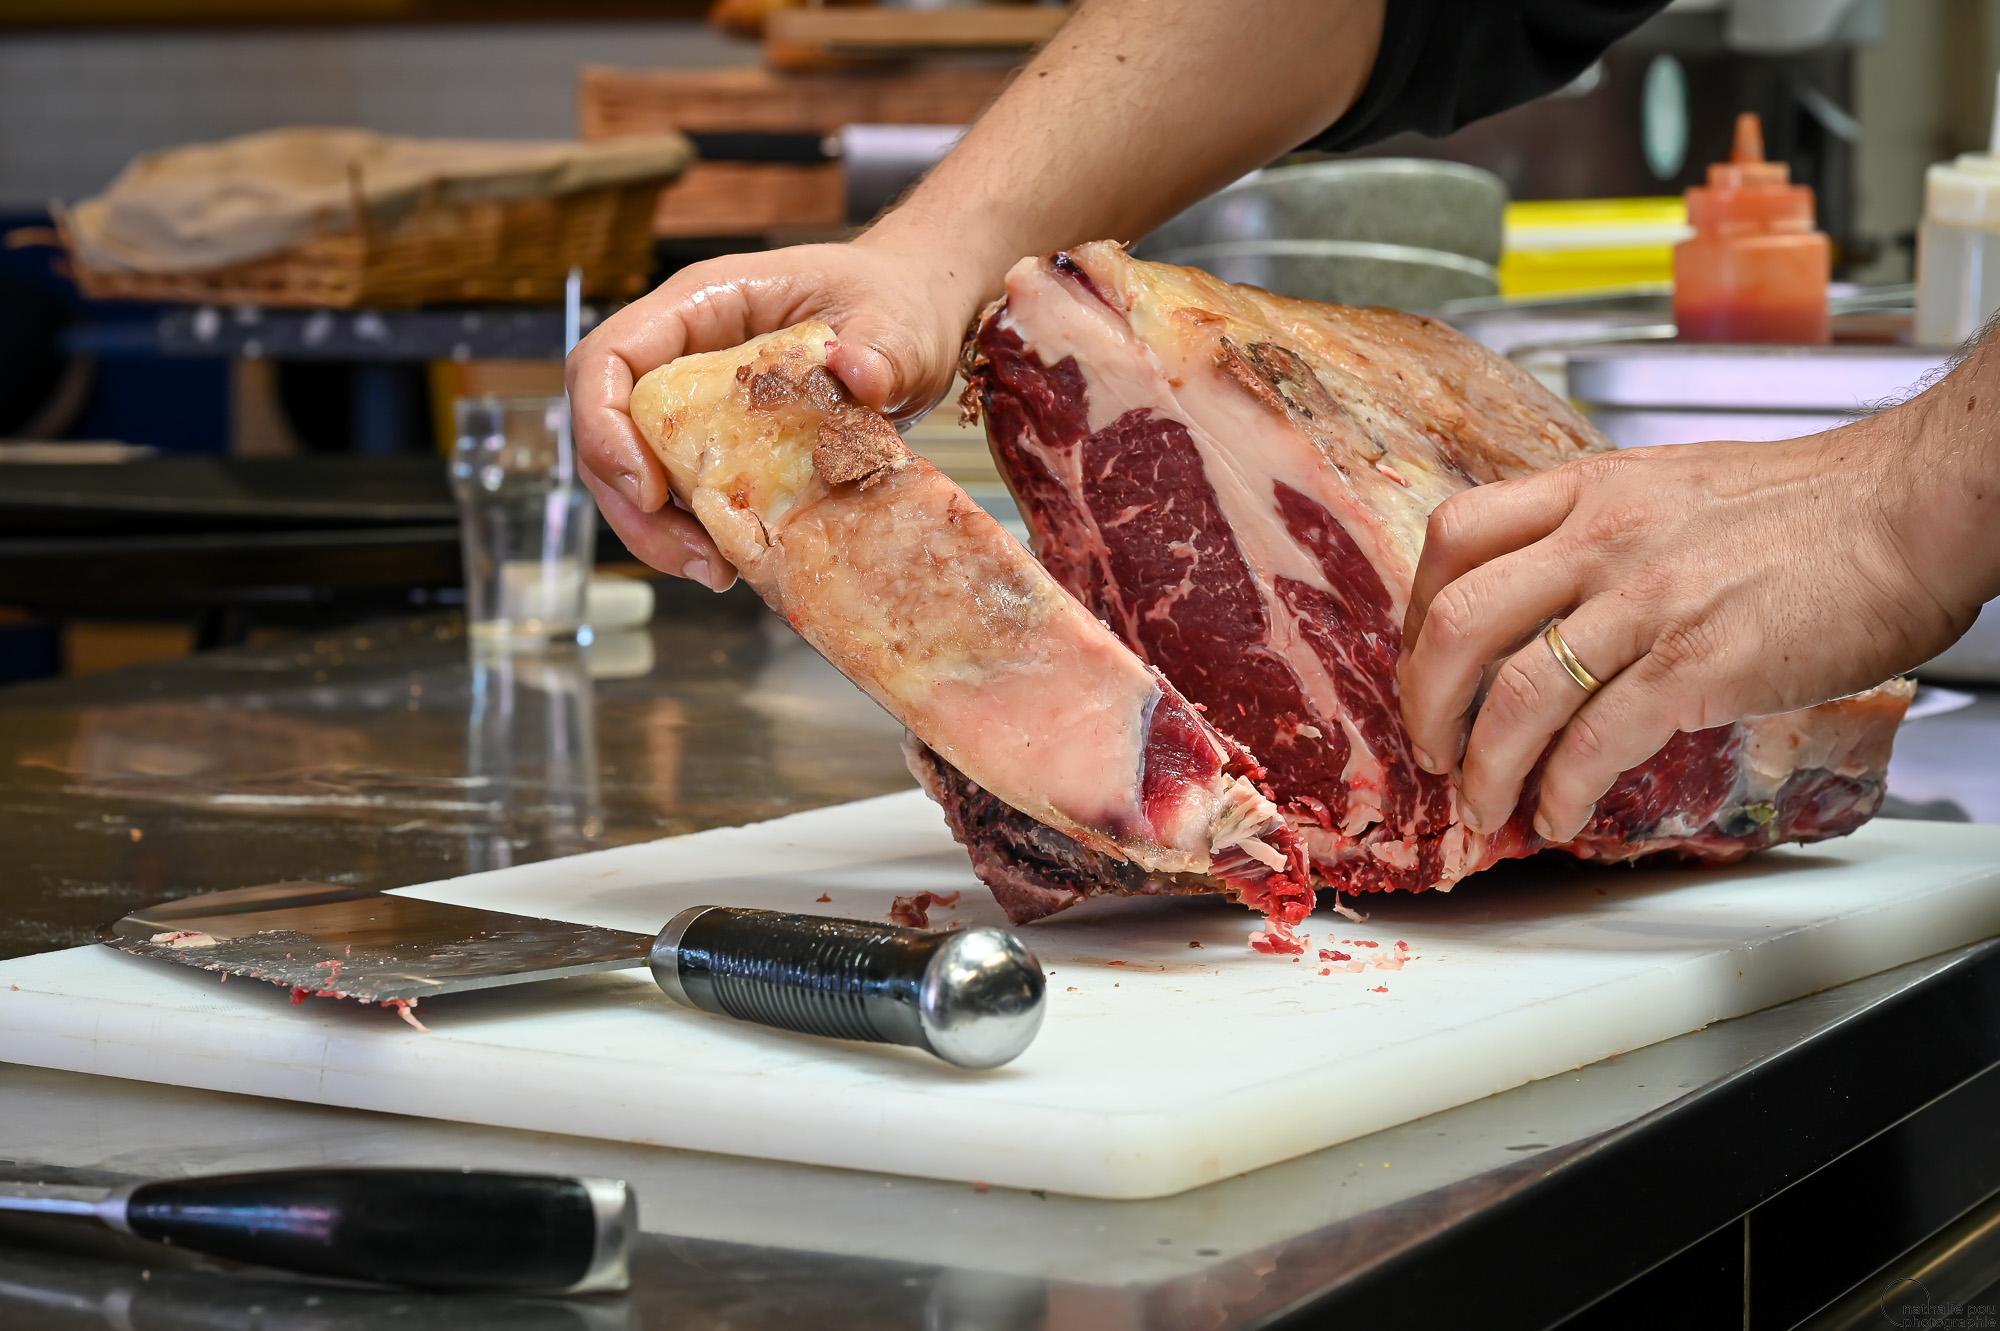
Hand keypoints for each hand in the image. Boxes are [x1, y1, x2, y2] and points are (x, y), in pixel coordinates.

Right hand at [564, 235, 979, 588]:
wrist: (913, 321)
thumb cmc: (894, 303)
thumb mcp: (897, 322)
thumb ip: (881, 347)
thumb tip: (858, 371)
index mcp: (703, 304)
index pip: (610, 357)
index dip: (604, 424)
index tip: (648, 489)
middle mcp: (683, 352)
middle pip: (608, 428)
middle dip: (630, 503)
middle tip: (694, 557)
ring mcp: (695, 399)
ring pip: (634, 471)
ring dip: (658, 532)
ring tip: (715, 572)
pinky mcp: (717, 441)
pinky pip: (680, 491)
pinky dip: (694, 532)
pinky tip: (733, 563)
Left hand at [1396, 421, 1974, 842]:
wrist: (1910, 508)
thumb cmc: (1810, 505)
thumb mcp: (1671, 489)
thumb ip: (1604, 533)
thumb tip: (1555, 597)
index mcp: (1589, 492)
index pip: (1453, 536)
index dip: (1415, 611)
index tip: (1419, 662)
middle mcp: (1600, 539)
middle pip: (1455, 623)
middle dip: (1423, 704)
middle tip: (1431, 751)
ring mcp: (1646, 601)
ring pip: (1515, 695)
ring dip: (1484, 769)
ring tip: (1485, 805)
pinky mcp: (1698, 663)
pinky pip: (1597, 742)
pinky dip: (1564, 791)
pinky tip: (1561, 813)